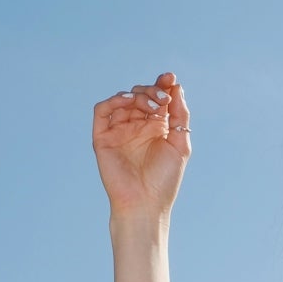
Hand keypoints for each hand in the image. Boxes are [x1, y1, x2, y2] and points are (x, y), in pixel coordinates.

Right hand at [93, 72, 190, 215]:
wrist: (145, 203)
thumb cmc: (164, 179)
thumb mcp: (180, 143)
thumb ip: (180, 116)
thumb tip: (177, 87)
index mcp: (156, 127)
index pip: (157, 98)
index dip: (163, 85)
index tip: (170, 78)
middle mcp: (136, 126)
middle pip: (141, 95)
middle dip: (152, 90)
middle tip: (163, 98)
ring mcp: (119, 130)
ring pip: (123, 99)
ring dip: (138, 96)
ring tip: (152, 106)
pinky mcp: (103, 137)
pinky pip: (102, 111)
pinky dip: (114, 101)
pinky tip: (128, 101)